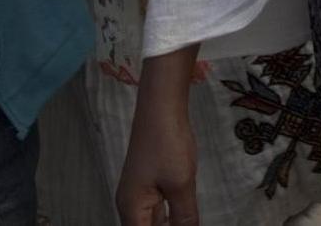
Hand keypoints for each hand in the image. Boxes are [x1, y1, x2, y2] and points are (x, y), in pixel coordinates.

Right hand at [118, 87, 200, 224]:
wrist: (161, 107)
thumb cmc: (166, 142)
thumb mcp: (180, 185)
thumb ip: (184, 217)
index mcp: (132, 209)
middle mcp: (131, 205)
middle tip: (189, 223)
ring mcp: (140, 193)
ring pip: (154, 222)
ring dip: (171, 224)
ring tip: (188, 221)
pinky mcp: (150, 183)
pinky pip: (159, 210)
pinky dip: (172, 217)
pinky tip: (185, 217)